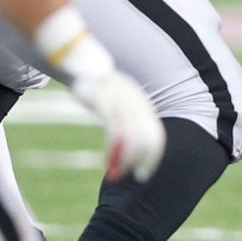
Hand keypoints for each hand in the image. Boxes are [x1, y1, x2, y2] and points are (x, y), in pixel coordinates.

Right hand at [72, 67, 165, 182]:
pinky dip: (112, 146)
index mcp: (141, 105)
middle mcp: (134, 102)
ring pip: (128, 133)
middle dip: (141, 158)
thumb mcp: (117, 107)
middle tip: (134, 176)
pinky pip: (111, 125)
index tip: (143, 175)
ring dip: (125, 156)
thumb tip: (124, 155)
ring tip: (117, 173)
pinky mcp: (102, 97)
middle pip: (144, 135)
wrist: (86, 64)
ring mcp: (119, 99)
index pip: (155, 135)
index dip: (152, 156)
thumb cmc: (103, 91)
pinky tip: (108, 159)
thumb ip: (124, 127)